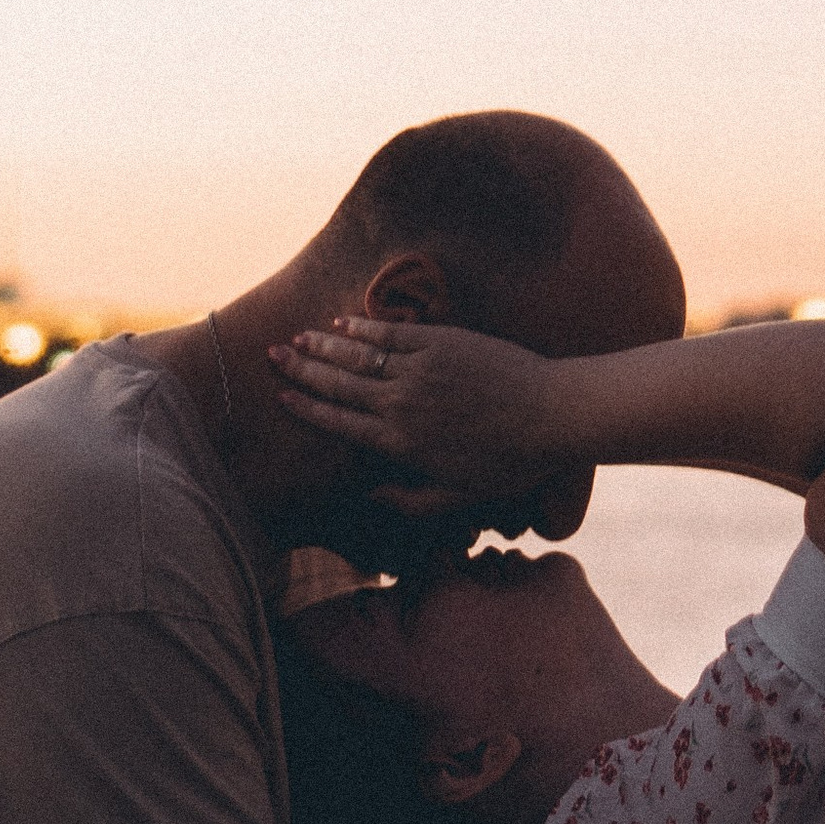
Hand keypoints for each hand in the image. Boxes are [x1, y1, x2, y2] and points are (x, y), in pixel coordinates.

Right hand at [268, 319, 576, 521]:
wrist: (552, 415)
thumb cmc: (511, 463)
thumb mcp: (459, 497)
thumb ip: (409, 500)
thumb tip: (368, 495)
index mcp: (402, 443)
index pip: (341, 423)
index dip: (309, 409)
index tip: (284, 397)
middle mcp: (401, 404)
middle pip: (339, 385)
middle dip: (302, 370)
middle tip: (272, 356)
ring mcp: (420, 370)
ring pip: (358, 356)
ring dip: (323, 345)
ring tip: (297, 337)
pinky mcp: (441, 342)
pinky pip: (390, 334)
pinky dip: (363, 328)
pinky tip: (342, 323)